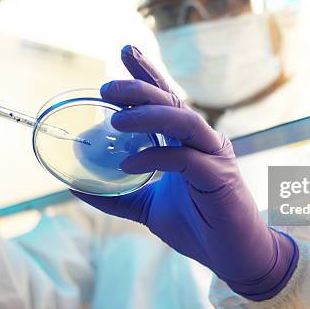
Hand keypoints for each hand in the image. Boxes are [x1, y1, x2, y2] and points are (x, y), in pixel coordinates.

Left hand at [73, 45, 297, 300]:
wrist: (234, 257)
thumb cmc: (198, 228)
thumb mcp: (148, 208)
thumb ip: (118, 195)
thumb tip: (75, 186)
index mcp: (188, 142)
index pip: (166, 99)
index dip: (148, 73)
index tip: (125, 51)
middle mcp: (203, 142)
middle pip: (173, 101)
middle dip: (141, 86)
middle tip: (107, 86)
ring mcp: (214, 157)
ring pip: (185, 120)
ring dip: (150, 114)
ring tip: (116, 118)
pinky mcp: (219, 178)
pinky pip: (186, 158)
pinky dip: (156, 156)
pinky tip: (129, 161)